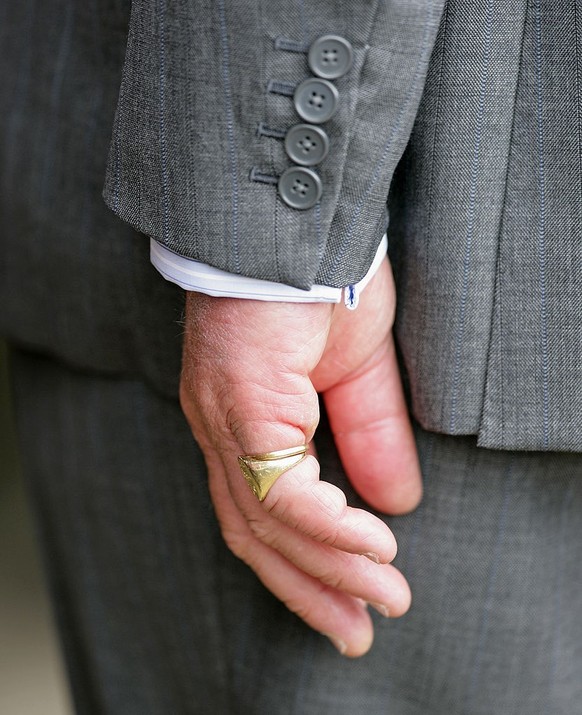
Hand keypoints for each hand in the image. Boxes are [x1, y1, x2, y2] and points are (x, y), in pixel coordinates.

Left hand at [180, 259, 421, 656]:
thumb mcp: (354, 370)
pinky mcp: (242, 404)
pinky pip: (281, 490)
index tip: (354, 600)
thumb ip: (368, 435)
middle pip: (255, 536)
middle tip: (359, 631)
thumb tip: (395, 502)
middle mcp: (220, 430)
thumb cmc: (316, 283)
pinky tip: (372, 548)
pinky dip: (328, 528)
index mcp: (240, 422)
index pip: (260, 516)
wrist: (290, 222)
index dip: (305, 566)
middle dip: (311, 590)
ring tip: (380, 601)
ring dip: (328, 570)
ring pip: (267, 525)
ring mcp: (224, 419)